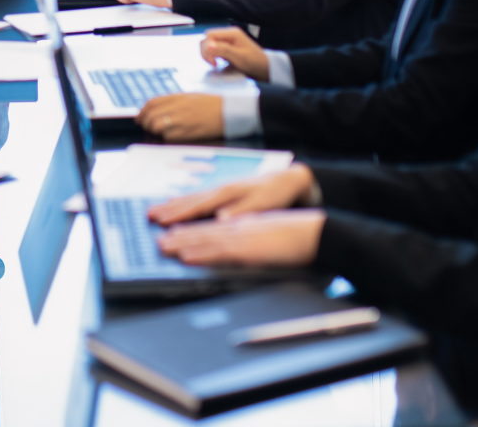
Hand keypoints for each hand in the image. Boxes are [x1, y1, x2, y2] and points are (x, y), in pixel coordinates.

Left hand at [137, 93, 223, 140]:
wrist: (230, 111)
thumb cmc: (213, 104)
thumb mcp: (192, 96)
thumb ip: (175, 101)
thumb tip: (157, 108)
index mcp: (179, 97)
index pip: (152, 103)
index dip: (143, 111)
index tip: (140, 117)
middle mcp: (178, 107)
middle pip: (150, 114)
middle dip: (145, 122)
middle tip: (148, 127)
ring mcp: (182, 119)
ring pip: (156, 125)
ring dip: (154, 130)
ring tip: (159, 132)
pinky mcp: (188, 132)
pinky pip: (168, 136)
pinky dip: (166, 138)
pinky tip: (172, 137)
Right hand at [149, 164, 316, 224]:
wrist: (289, 179)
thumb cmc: (276, 192)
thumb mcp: (262, 204)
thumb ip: (240, 212)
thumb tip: (220, 220)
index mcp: (227, 193)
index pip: (197, 206)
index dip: (178, 215)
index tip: (160, 221)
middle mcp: (220, 189)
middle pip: (189, 200)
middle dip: (168, 209)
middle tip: (148, 215)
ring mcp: (222, 189)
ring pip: (192, 197)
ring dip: (173, 204)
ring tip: (156, 209)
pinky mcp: (225, 191)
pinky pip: (199, 196)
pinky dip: (185, 200)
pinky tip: (177, 201)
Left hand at [158, 210, 325, 267]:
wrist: (321, 232)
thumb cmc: (300, 236)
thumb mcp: (271, 235)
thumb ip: (253, 239)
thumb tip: (241, 248)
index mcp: (245, 222)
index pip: (212, 224)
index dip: (190, 226)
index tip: (171, 229)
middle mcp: (240, 225)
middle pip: (203, 228)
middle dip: (178, 233)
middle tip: (155, 238)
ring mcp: (243, 235)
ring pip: (205, 237)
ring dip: (181, 241)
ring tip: (162, 246)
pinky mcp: (249, 247)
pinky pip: (219, 251)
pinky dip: (200, 252)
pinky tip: (186, 256)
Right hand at [200, 27, 269, 81]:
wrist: (264, 68)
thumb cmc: (254, 62)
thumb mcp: (239, 57)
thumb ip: (223, 50)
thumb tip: (208, 45)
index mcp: (232, 33)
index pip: (210, 35)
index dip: (207, 47)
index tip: (213, 61)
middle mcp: (229, 34)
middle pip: (208, 38)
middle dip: (206, 51)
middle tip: (213, 63)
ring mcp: (228, 40)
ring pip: (209, 43)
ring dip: (208, 54)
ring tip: (216, 63)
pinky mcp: (227, 47)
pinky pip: (214, 48)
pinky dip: (213, 55)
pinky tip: (219, 62)